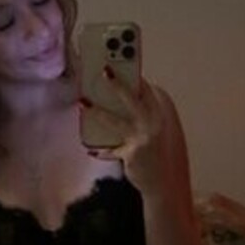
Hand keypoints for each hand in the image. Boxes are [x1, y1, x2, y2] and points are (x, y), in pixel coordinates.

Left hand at [82, 69, 169, 192]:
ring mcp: (143, 138)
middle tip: (104, 71)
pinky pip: (111, 150)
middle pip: (132, 99)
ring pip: (116, 121)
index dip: (134, 75)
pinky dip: (102, 151)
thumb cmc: (153, 152)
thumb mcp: (151, 129)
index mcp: (159, 114)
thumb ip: (140, 113)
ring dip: (97, 112)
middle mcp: (154, 124)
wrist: (162, 182)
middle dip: (117, 84)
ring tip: (82, 102)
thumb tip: (114, 96)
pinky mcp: (133, 154)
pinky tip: (91, 151)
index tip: (120, 61)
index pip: (146, 90)